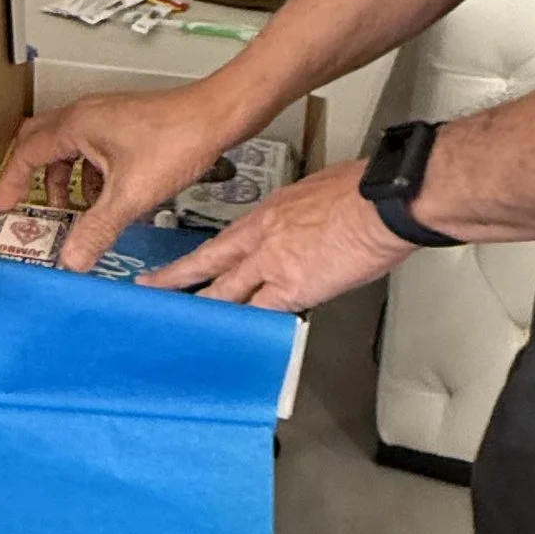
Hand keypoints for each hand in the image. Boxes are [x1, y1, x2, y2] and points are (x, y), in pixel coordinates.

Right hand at [0, 85, 233, 273]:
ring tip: (76, 211)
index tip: (3, 206)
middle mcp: (86, 116)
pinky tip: (109, 198)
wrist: (217, 116)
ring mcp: (106, 118)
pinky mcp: (125, 124)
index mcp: (76, 126)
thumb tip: (71, 258)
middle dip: (34, 178)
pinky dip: (91, 175)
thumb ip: (97, 229)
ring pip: (69, 148)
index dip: (11, 183)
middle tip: (31, 206)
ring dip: (66, 180)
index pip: (26, 154)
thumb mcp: (131, 195)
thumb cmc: (178, 138)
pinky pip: (93, 149)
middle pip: (40, 144)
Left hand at [148, 160, 410, 309]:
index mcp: (270, 211)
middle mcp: (262, 236)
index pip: (227, 240)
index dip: (204, 256)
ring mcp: (272, 263)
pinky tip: (228, 341)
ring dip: (202, 311)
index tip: (188, 264)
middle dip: (178, 278)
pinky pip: (259, 314)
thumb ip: (299, 217)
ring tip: (177, 327)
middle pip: (210, 262)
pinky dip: (244, 328)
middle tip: (150, 287)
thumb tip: (303, 233)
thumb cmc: (364, 191)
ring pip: (225, 292)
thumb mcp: (318, 192)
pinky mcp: (291, 287)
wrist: (384, 202)